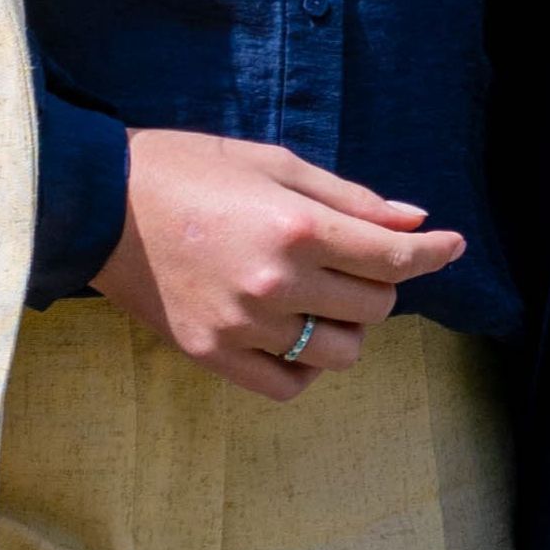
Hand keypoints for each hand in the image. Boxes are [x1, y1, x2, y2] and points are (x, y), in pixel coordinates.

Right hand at [94, 130, 452, 401]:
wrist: (97, 203)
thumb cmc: (188, 171)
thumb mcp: (273, 164)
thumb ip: (349, 199)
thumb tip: (414, 223)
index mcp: (296, 228)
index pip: (394, 260)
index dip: (435, 255)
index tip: (452, 247)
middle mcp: (276, 283)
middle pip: (375, 307)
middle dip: (375, 284)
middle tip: (344, 261)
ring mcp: (243, 326)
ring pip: (341, 354)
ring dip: (344, 328)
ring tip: (313, 299)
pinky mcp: (211, 355)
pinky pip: (289, 385)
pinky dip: (303, 366)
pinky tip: (289, 333)